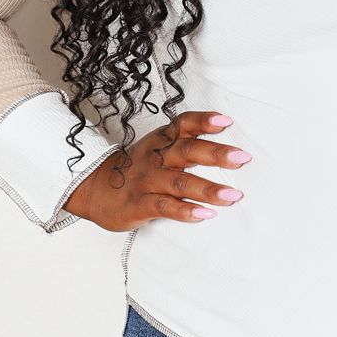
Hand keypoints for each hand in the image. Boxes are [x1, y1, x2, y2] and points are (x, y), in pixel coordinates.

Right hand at [62, 109, 251, 232]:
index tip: (225, 122)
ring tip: (233, 196)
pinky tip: (205, 214)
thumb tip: (227, 144)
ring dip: (209, 189)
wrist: (95, 189)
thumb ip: (186, 143)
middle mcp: (157, 158)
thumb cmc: (138, 168)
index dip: (204, 121)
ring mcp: (148, 181)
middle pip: (187, 151)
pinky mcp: (140, 204)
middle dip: (216, 154)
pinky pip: (165, 207)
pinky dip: (186, 211)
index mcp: (162, 141)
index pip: (184, 125)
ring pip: (180, 182)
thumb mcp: (157, 148)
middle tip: (242, 158)